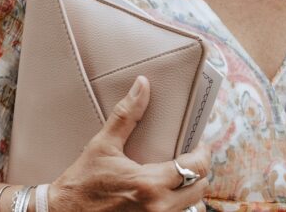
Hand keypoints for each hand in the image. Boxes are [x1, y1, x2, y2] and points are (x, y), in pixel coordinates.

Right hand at [49, 75, 210, 211]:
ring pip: (192, 207)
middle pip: (200, 189)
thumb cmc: (82, 181)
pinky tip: (166, 194)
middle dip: (198, 172)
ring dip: (189, 191)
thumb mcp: (103, 145)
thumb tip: (142, 85)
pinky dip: (177, 206)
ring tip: (179, 176)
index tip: (199, 145)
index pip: (196, 168)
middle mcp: (157, 207)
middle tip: (189, 158)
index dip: (203, 154)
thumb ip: (126, 115)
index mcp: (149, 184)